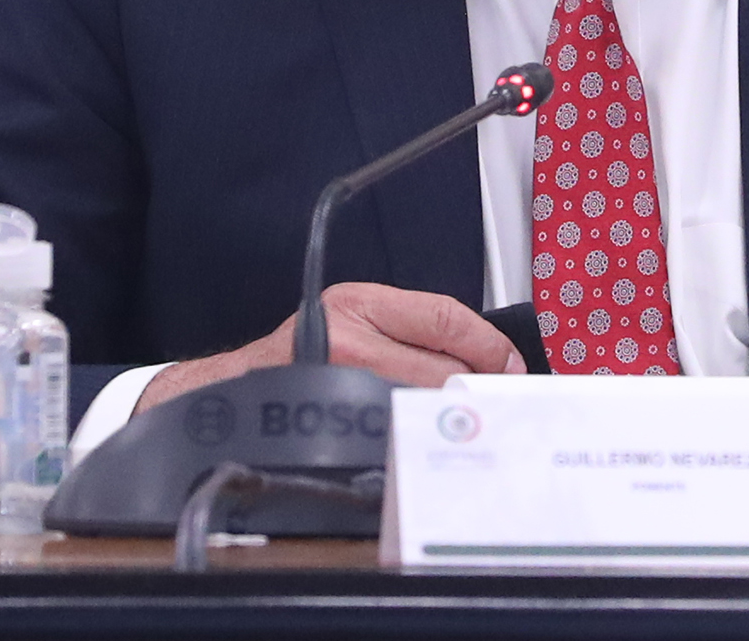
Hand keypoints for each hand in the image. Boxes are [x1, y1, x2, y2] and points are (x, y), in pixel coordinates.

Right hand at [134, 282, 525, 413]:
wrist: (236, 392)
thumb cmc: (303, 356)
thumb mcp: (354, 319)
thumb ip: (412, 330)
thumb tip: (487, 358)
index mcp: (359, 304)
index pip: (446, 317)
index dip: (489, 344)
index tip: (511, 365)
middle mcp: (350, 341)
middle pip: (444, 366)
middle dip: (477, 387)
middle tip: (500, 402)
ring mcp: (341, 388)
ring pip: (427, 404)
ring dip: (453, 416)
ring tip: (469, 422)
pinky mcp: (337, 428)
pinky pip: (400, 435)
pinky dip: (422, 439)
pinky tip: (432, 443)